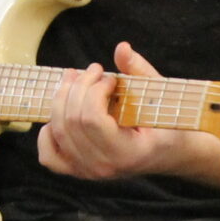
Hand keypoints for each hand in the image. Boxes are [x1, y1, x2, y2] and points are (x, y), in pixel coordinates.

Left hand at [37, 43, 219, 184]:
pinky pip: (49, 155)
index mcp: (128, 153)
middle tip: (94, 70)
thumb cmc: (169, 124)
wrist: (171, 153)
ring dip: (61, 98)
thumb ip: (140, 72)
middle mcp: (104, 168)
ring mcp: (88, 172)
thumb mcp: (162, 97)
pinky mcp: (78, 170)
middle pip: (72, 122)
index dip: (95, 91)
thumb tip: (121, 48)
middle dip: (79, 87)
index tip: (110, 78)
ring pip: (57, 132)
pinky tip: (61, 112)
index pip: (93, 120)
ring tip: (75, 78)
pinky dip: (48, 132)